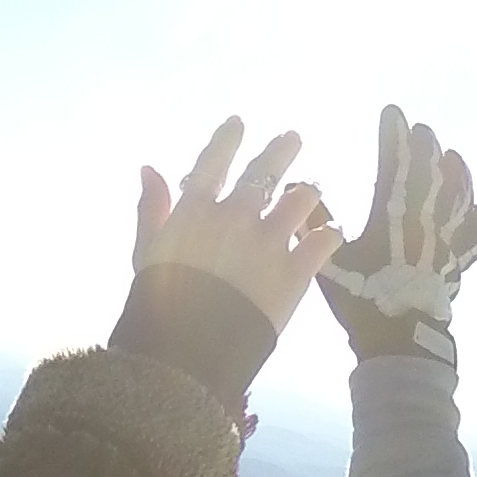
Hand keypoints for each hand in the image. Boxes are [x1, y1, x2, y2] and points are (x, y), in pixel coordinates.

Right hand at [129, 119, 340, 335]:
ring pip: (304, 197)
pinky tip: (330, 235)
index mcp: (196, 211)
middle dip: (282, 149)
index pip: (215, 160)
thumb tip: (149, 168)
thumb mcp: (146, 254)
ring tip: (311, 195)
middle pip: (267, 169)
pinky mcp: (298, 269)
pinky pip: (326, 238)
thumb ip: (151, 209)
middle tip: (293, 138)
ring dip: (308, 194)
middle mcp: (237, 215)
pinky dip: (329, 235)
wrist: (190, 353)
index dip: (228, 138)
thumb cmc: (158, 306)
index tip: (239, 123)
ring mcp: (271, 240)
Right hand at [317, 106, 476, 369]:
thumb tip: (298, 189)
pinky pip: (474, 238)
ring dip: (457, 173)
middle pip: (431, 175)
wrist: (400, 342)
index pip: (396, 166)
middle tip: (421, 129)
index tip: (392, 112)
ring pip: (458, 198)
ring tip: (454, 155)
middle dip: (425, 148)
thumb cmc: (363, 302)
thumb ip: (315, 226)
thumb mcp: (330, 265)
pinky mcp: (456, 264)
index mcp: (393, 218)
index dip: (394, 137)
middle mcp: (426, 222)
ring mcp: (446, 243)